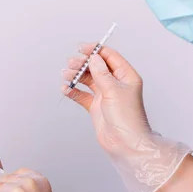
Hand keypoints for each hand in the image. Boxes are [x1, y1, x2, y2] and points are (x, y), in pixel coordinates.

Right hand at [62, 44, 191, 191]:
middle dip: (83, 64)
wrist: (125, 143)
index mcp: (126, 76)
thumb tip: (93, 58)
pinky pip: (83, 95)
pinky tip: (66, 89)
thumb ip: (101, 73)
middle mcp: (116, 84)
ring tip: (66, 76)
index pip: (109, 57)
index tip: (81, 48)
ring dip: (76, 77)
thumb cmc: (126, 117)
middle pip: (96, 67)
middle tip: (70, 63)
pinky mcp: (97, 107)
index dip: (95, 50)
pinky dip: (74, 91)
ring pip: (88, 80)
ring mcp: (106, 95)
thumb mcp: (113, 90)